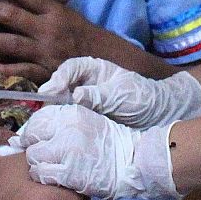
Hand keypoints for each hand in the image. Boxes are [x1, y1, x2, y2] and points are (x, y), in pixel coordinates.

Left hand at [0, 0, 95, 80]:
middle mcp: (48, 29)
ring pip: (12, 44)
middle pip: (13, 16)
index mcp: (54, 11)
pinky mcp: (46, 73)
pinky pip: (22, 71)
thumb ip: (39, 7)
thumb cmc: (76, 34)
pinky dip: (5, 70)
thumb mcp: (63, 14)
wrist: (103, 61)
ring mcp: (46, 52)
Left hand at [9, 105, 178, 199]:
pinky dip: (45, 177)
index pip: (37, 120)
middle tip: (43, 157)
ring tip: (52, 168)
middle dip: (33, 148)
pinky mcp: (68, 172)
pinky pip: (41, 174)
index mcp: (71, 113)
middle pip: (31, 137)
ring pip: (33, 158)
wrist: (134, 162)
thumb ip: (62, 125)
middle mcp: (65, 128)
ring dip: (39, 164)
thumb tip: (31, 134)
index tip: (36, 142)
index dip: (32, 133)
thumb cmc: (110, 144)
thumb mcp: (87, 123)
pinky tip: (57, 178)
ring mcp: (66, 150)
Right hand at [40, 56, 200, 127]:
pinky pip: (69, 117)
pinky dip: (61, 123)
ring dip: (52, 111)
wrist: (159, 118)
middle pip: (61, 85)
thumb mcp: (122, 95)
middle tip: (41, 109)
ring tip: (43, 122)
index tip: (51, 91)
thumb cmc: (142, 99)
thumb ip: (99, 95)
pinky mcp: (85, 117)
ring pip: (61, 102)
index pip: (70, 68)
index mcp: (95, 70)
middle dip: (50, 96)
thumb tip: (76, 96)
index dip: (58, 78)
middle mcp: (86, 83)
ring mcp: (85, 101)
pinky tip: (55, 131)